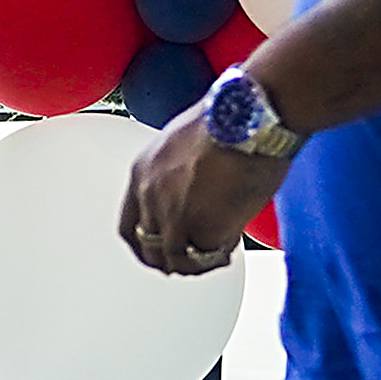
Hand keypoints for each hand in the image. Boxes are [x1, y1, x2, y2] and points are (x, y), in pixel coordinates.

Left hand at [119, 106, 290, 277]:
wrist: (251, 118)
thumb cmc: (229, 119)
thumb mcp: (183, 142)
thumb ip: (177, 175)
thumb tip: (190, 193)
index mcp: (142, 173)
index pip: (129, 226)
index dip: (145, 245)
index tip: (159, 252)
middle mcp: (150, 196)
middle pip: (149, 249)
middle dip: (170, 260)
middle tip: (192, 262)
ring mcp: (172, 215)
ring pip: (176, 259)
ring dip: (196, 262)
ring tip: (218, 251)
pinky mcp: (200, 228)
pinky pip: (205, 258)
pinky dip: (217, 257)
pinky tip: (231, 244)